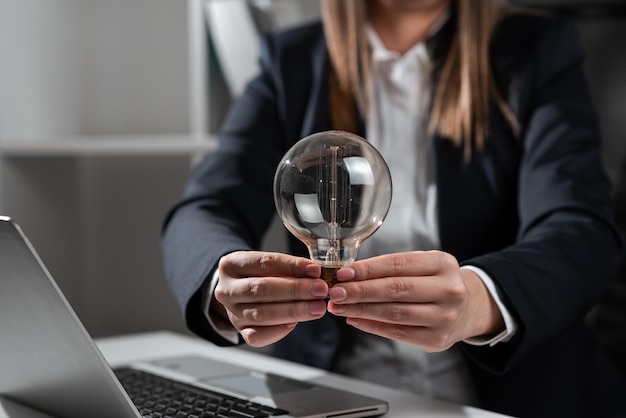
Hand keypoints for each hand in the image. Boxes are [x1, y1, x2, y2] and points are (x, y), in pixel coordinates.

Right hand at [213, 251, 327, 346]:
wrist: (240, 291)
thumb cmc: (259, 275)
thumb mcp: (268, 264)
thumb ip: (288, 268)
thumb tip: (314, 274)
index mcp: (230, 265)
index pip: (263, 262)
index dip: (291, 266)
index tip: (315, 270)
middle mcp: (226, 290)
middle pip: (261, 289)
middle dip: (295, 290)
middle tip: (320, 290)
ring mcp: (232, 313)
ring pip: (261, 314)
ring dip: (294, 311)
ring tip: (317, 307)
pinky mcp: (240, 331)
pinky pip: (257, 336)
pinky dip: (278, 331)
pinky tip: (295, 323)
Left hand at [326, 250, 503, 351]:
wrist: (468, 308)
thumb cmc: (436, 282)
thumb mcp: (423, 265)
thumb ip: (392, 268)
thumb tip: (350, 275)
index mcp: (443, 263)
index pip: (398, 264)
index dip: (368, 269)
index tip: (344, 273)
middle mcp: (449, 290)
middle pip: (396, 289)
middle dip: (360, 291)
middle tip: (335, 291)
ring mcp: (445, 317)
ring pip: (394, 313)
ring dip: (361, 309)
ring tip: (339, 306)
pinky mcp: (437, 340)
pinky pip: (397, 332)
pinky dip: (372, 326)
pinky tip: (354, 319)